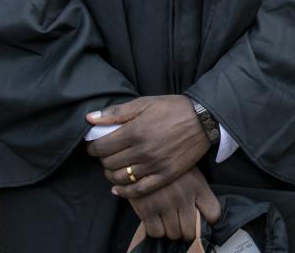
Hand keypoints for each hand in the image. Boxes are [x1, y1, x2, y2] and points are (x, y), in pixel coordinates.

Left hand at [85, 95, 210, 197]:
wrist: (205, 119)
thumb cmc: (174, 108)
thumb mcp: (145, 103)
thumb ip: (116, 112)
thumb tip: (89, 118)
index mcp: (135, 131)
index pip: (101, 147)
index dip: (93, 147)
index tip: (95, 145)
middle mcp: (143, 151)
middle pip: (109, 163)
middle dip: (103, 158)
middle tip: (108, 153)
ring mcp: (154, 165)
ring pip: (120, 178)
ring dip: (111, 174)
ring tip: (114, 167)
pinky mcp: (165, 175)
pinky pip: (139, 190)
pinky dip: (124, 192)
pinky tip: (119, 188)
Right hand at [128, 166, 220, 240]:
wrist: (142, 150)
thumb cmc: (167, 160)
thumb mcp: (189, 169)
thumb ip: (198, 190)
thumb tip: (204, 213)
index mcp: (197, 185)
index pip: (213, 213)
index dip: (208, 220)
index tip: (201, 219)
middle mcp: (183, 196)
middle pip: (191, 231)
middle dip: (186, 230)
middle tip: (180, 224)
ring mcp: (165, 203)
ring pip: (173, 233)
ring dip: (170, 230)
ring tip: (167, 220)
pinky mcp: (147, 208)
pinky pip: (156, 232)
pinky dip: (156, 229)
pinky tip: (155, 219)